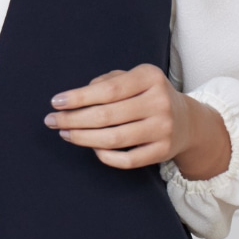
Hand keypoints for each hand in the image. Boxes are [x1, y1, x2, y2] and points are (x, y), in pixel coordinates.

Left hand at [43, 64, 230, 178]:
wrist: (187, 121)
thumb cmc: (148, 96)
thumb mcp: (134, 78)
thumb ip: (107, 81)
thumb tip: (76, 98)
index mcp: (150, 78)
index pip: (107, 89)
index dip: (78, 97)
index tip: (56, 102)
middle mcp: (159, 102)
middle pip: (106, 115)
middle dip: (73, 119)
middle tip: (51, 121)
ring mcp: (163, 129)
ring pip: (114, 139)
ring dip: (82, 138)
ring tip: (65, 133)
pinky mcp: (163, 152)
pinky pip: (126, 160)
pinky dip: (104, 156)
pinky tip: (91, 148)